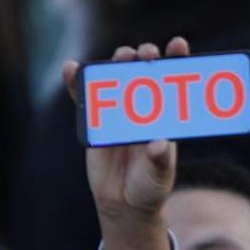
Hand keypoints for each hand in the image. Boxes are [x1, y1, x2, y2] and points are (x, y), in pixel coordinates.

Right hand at [70, 37, 187, 249]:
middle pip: (143, 72)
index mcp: (165, 115)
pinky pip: (84, 99)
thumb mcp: (160, 175)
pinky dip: (76, 84)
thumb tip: (158, 143)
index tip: (178, 45)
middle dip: (146, 58)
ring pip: (114, 79)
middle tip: (147, 54)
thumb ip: (160, 159)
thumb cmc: (150, 186)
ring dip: (116, 64)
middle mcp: (142, 107)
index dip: (176, 60)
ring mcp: (117, 111)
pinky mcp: (94, 121)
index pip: (173, 81)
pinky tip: (71, 69)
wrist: (124, 204)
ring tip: (122, 56)